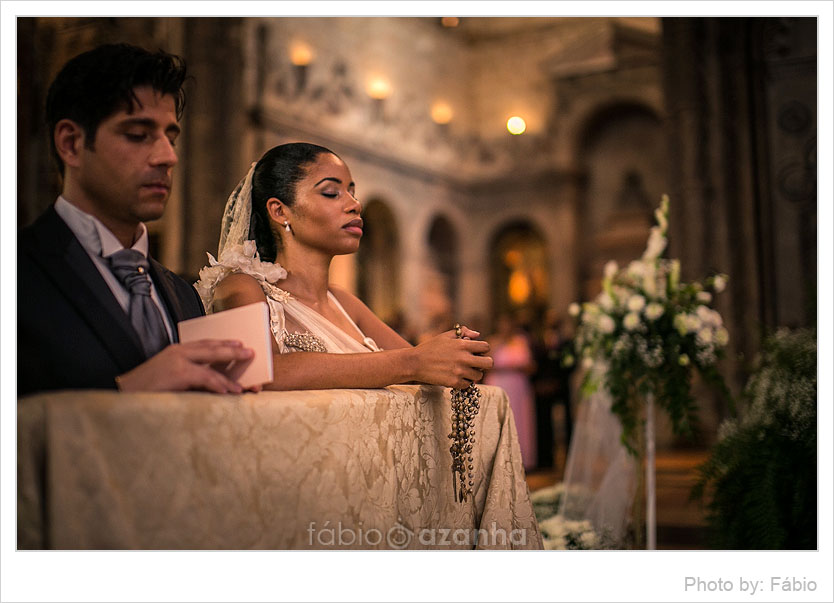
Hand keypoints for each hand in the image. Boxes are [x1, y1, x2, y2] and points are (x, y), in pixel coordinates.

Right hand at [116, 339, 254, 393]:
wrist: (120, 394)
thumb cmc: (144, 390)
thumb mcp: (168, 377)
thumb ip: (188, 374)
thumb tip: (211, 381)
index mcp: (176, 350)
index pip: (205, 344)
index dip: (223, 344)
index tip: (239, 345)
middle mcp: (178, 351)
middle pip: (212, 348)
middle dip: (233, 352)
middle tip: (251, 354)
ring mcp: (178, 361)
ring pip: (212, 363)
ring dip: (230, 375)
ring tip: (245, 383)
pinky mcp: (178, 373)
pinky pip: (205, 377)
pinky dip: (220, 384)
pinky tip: (230, 391)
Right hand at [411, 329, 492, 388]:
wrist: (415, 363)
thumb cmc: (430, 347)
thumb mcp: (446, 336)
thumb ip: (463, 332)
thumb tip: (478, 335)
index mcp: (463, 345)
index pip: (486, 347)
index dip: (483, 349)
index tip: (477, 352)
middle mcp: (464, 358)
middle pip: (489, 363)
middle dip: (484, 363)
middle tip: (477, 363)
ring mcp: (460, 372)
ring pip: (479, 375)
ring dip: (474, 373)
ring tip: (464, 370)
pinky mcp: (454, 383)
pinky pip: (468, 384)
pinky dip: (464, 381)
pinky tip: (457, 376)